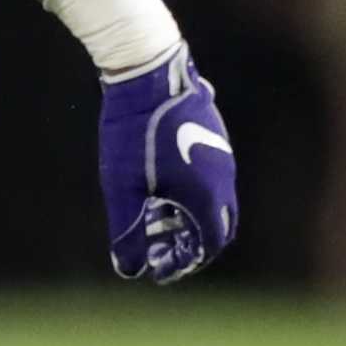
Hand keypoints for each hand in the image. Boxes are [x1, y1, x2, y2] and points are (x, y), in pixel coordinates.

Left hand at [98, 48, 235, 283]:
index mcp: (206, 195)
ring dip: (192, 220)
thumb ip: (127, 231)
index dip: (185, 264)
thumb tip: (129, 269)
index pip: (208, 245)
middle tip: (164, 253)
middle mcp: (223, 178)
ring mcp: (222, 156)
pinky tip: (163, 192)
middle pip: (219, 227)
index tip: (160, 270)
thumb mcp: (122, 188)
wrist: (148, 75)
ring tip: (157, 224)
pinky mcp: (215, 137)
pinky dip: (194, 197)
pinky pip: (213, 178)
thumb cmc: (132, 133)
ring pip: (216, 201)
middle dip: (193, 246)